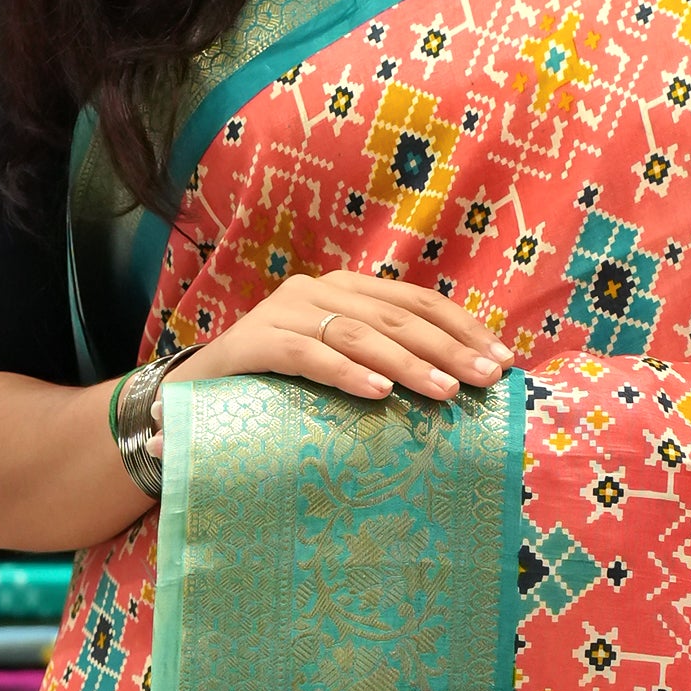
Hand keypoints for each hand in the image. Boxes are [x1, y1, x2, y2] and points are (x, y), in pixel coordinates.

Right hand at [171, 268, 508, 407]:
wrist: (189, 399)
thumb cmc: (275, 389)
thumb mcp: (336, 368)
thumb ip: (381, 363)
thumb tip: (457, 385)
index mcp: (343, 290)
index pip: (416, 301)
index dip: (462, 327)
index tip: (502, 360)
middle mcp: (315, 291)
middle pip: (396, 316)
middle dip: (448, 348)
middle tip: (486, 380)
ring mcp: (283, 313)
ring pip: (359, 334)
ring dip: (408, 364)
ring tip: (446, 392)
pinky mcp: (254, 343)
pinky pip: (309, 356)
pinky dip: (347, 374)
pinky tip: (380, 394)